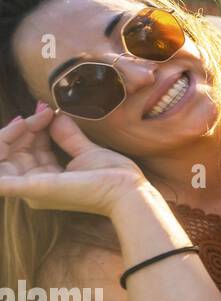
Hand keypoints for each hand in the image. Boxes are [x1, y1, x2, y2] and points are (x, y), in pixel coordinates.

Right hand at [0, 104, 150, 216]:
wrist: (128, 189)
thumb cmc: (112, 176)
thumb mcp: (85, 151)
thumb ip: (67, 136)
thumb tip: (54, 115)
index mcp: (43, 180)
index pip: (23, 151)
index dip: (29, 129)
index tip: (45, 110)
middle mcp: (33, 187)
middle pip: (11, 154)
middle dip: (21, 129)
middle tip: (42, 111)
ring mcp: (33, 189)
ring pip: (2, 160)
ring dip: (9, 135)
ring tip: (29, 119)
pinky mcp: (36, 188)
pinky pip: (2, 183)